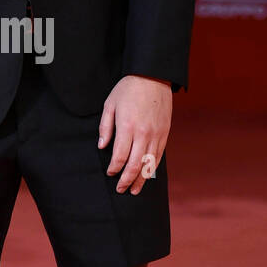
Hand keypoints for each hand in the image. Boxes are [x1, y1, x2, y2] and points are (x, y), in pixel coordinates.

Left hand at [98, 75, 171, 194]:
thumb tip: (102, 146)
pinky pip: (158, 155)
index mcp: (127, 126)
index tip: (110, 173)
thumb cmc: (128, 89)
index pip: (119, 156)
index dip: (114, 168)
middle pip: (135, 164)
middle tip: (120, 189)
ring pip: (149, 164)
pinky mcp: (165, 133)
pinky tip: (147, 175)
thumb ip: (105, 127)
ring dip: (141, 179)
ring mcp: (156, 134)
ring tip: (134, 190)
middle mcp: (143, 133)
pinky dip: (152, 168)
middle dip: (127, 180)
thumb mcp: (110, 104)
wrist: (153, 76)